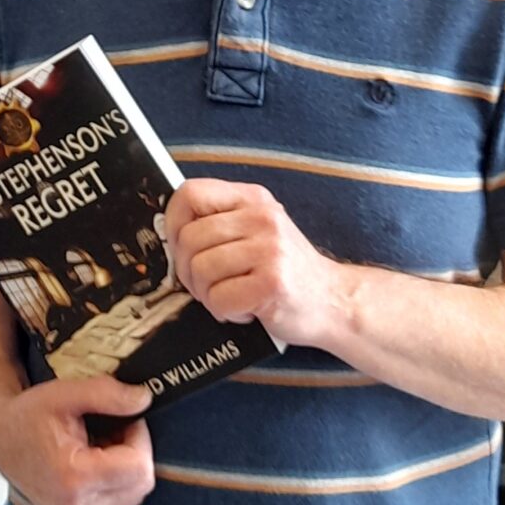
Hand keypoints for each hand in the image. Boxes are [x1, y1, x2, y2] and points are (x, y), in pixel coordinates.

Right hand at [0, 374, 153, 504]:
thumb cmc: (28, 416)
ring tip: (97, 448)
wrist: (0, 437)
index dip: (139, 437)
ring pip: (133, 497)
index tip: (123, 420)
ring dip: (125, 470)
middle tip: (110, 431)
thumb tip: (144, 400)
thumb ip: (107, 395)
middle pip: (140, 484)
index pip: (139, 468)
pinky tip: (94, 467)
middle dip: (134, 453)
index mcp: (73, 480)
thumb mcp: (65, 394)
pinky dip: (116, 484)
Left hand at [166, 179, 321, 344]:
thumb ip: (221, 222)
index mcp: (252, 198)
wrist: (334, 301)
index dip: (174, 222)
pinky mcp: (272, 284)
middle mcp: (262, 218)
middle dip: (187, 271)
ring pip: (200, 269)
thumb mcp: (258, 230)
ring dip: (207, 295)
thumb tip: (170, 233)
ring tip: (229, 297)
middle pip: (190, 238)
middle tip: (207, 286)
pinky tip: (246, 310)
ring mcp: (270, 249)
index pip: (190, 193)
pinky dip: (225, 312)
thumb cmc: (286, 270)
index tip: (179, 245)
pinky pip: (219, 298)